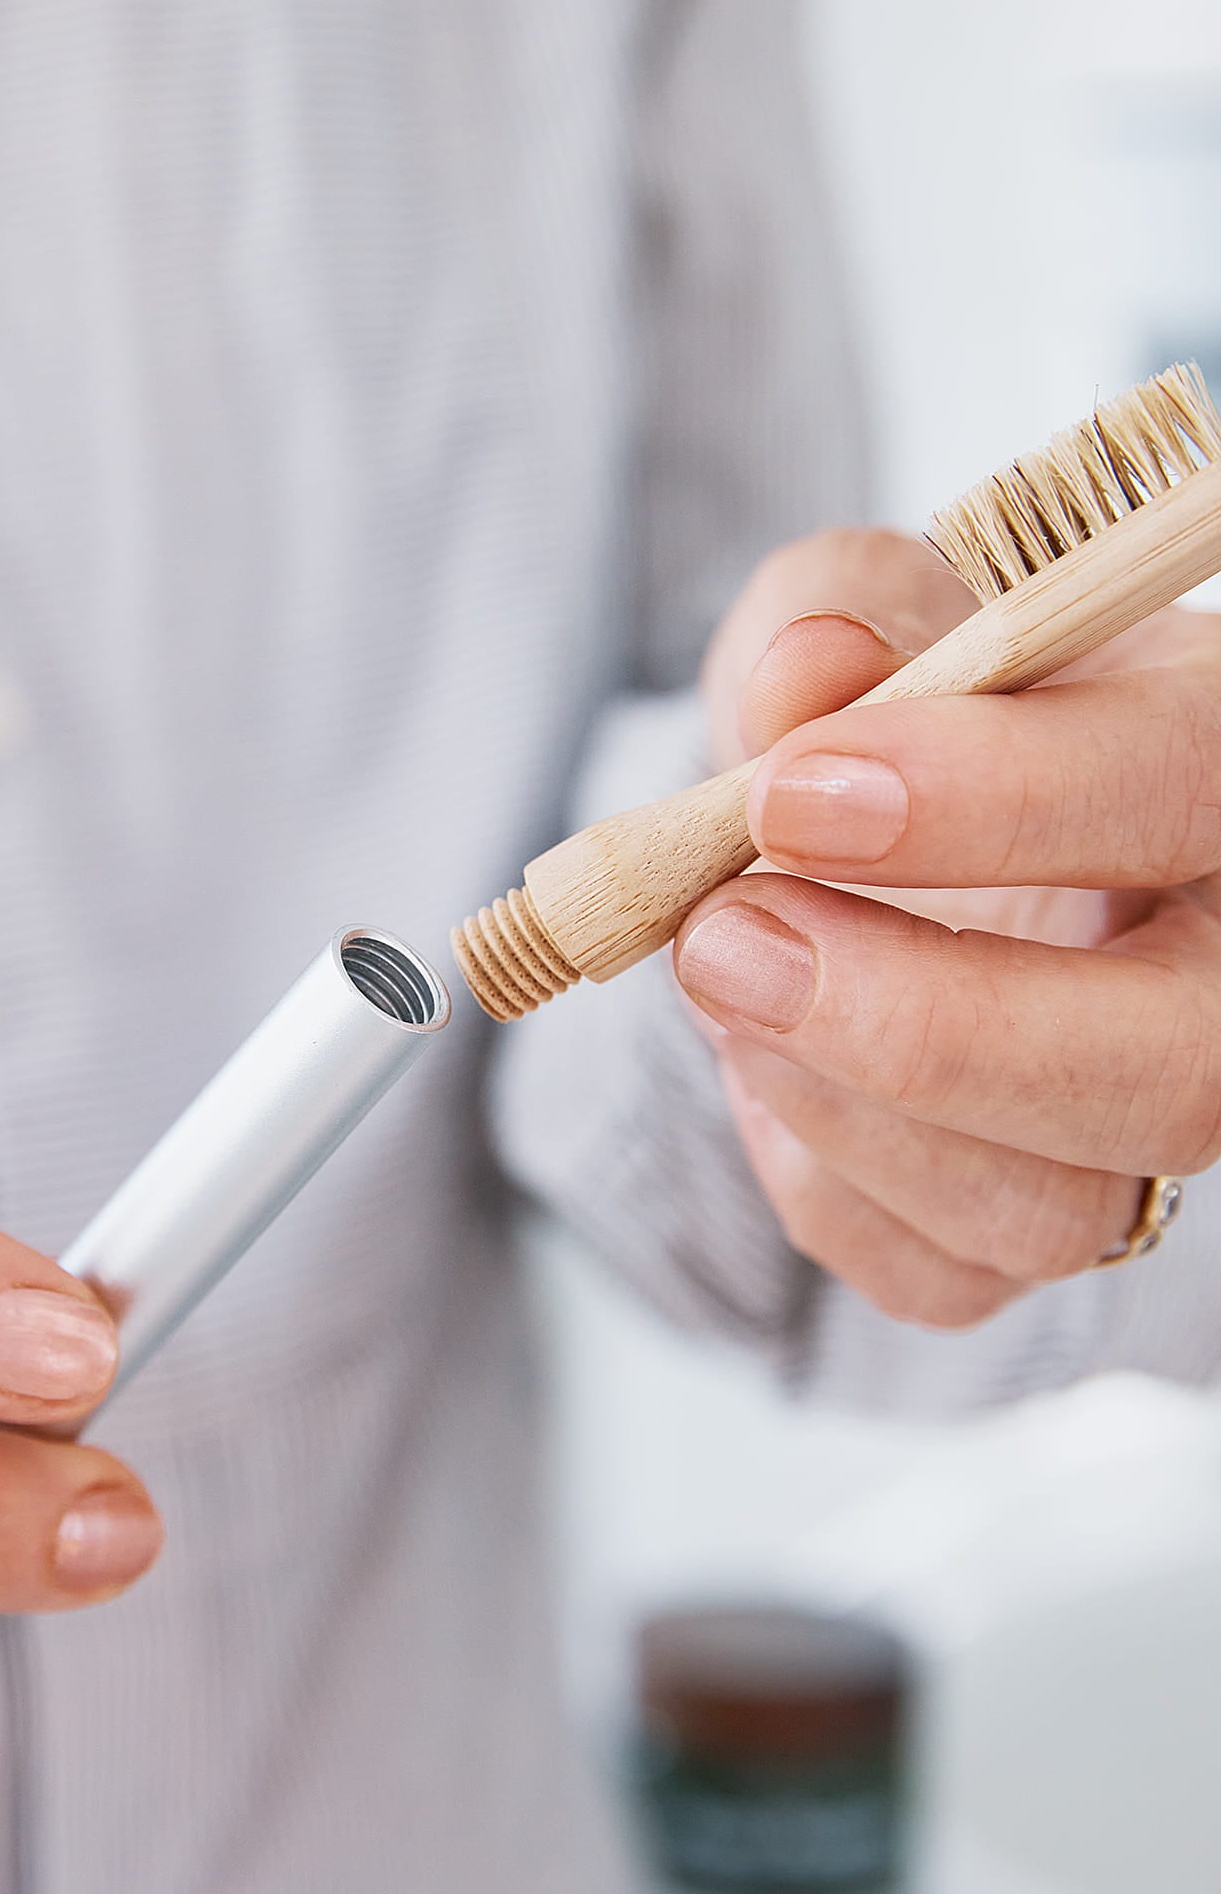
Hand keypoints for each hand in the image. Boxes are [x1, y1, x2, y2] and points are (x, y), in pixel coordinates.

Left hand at [678, 527, 1220, 1326]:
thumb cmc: (902, 710)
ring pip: (1053, 1208)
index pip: (1178, 786)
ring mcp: (1153, 1114)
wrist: (880, 828)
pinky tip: (768, 1060)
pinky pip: (942, 1274)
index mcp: (1214, 763)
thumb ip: (834, 623)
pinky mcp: (1057, 1225)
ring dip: (843, 1108)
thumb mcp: (858, 619)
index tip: (792, 790)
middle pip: (1174, 1070)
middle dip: (925, 1029)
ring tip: (722, 968)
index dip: (994, 799)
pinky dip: (817, 1175)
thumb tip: (806, 669)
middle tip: (729, 936)